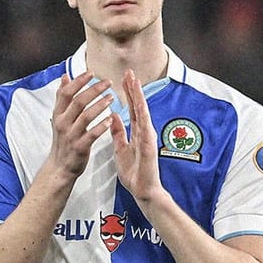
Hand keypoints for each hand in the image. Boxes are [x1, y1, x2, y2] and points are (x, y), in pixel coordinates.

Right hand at [49, 72, 112, 178]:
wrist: (60, 166)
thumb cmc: (63, 139)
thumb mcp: (59, 117)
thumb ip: (62, 97)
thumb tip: (65, 77)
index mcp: (58, 114)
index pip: (66, 92)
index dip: (78, 81)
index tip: (92, 73)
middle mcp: (62, 123)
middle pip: (78, 102)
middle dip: (94, 90)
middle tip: (108, 82)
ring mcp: (70, 135)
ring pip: (86, 116)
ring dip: (100, 105)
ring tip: (111, 97)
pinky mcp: (79, 147)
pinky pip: (91, 135)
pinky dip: (101, 126)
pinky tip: (110, 119)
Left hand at [110, 70, 162, 203]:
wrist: (143, 190)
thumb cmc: (135, 173)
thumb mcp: (121, 149)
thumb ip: (118, 133)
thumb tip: (114, 117)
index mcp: (137, 132)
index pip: (132, 109)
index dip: (128, 94)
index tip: (124, 79)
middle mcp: (144, 132)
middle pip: (139, 106)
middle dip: (134, 89)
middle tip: (129, 72)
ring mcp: (148, 138)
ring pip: (143, 113)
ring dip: (139, 97)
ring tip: (135, 82)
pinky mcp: (149, 146)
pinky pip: (145, 128)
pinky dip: (142, 115)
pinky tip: (140, 105)